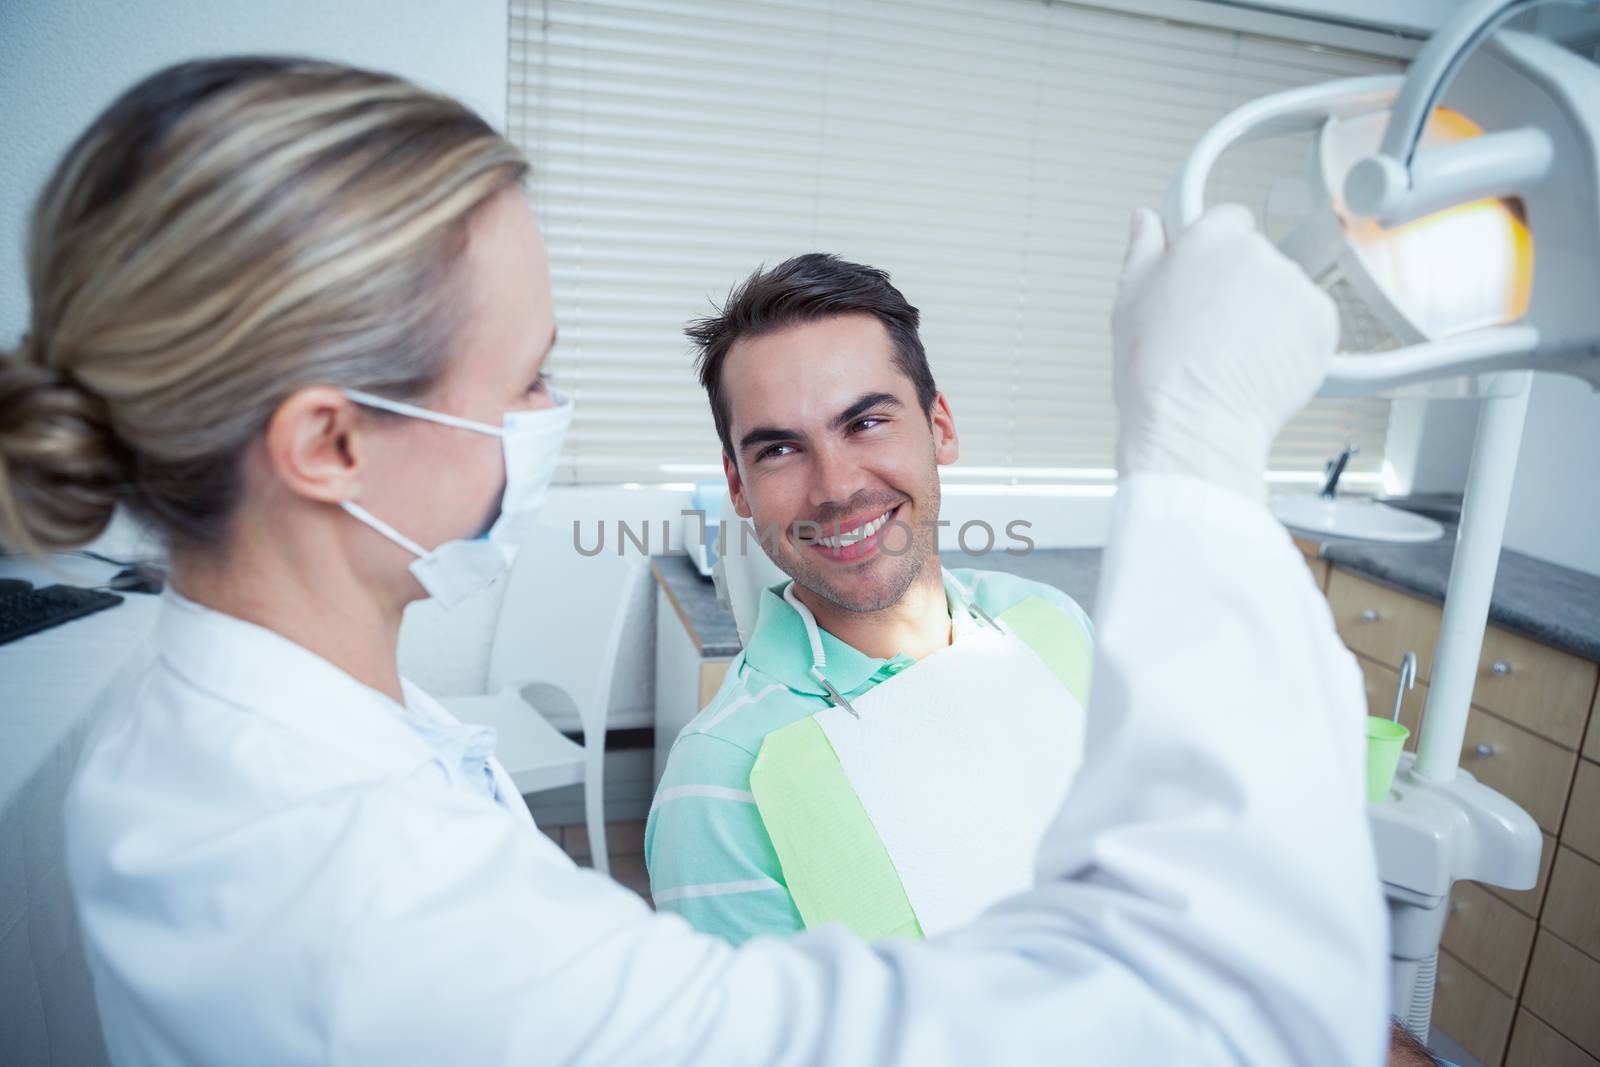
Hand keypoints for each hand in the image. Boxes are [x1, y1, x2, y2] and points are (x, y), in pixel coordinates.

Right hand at [1111, 204, 1337, 501]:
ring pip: (1285, 292)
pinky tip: (1261, 365)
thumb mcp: (1129, 301)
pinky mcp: (1322, 320)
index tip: (1208, 283)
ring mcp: (1294, 285)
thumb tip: (1145, 220)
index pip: (1229, 221)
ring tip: (1235, 356)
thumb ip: (1143, 250)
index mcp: (1209, 239)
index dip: (1216, 257)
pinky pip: (1311, 322)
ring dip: (1269, 315)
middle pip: (1258, 259)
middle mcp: (1256, 252)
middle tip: (1215, 331)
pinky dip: (1294, 342)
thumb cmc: (1157, 373)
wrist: (1194, 424)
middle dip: (1243, 288)